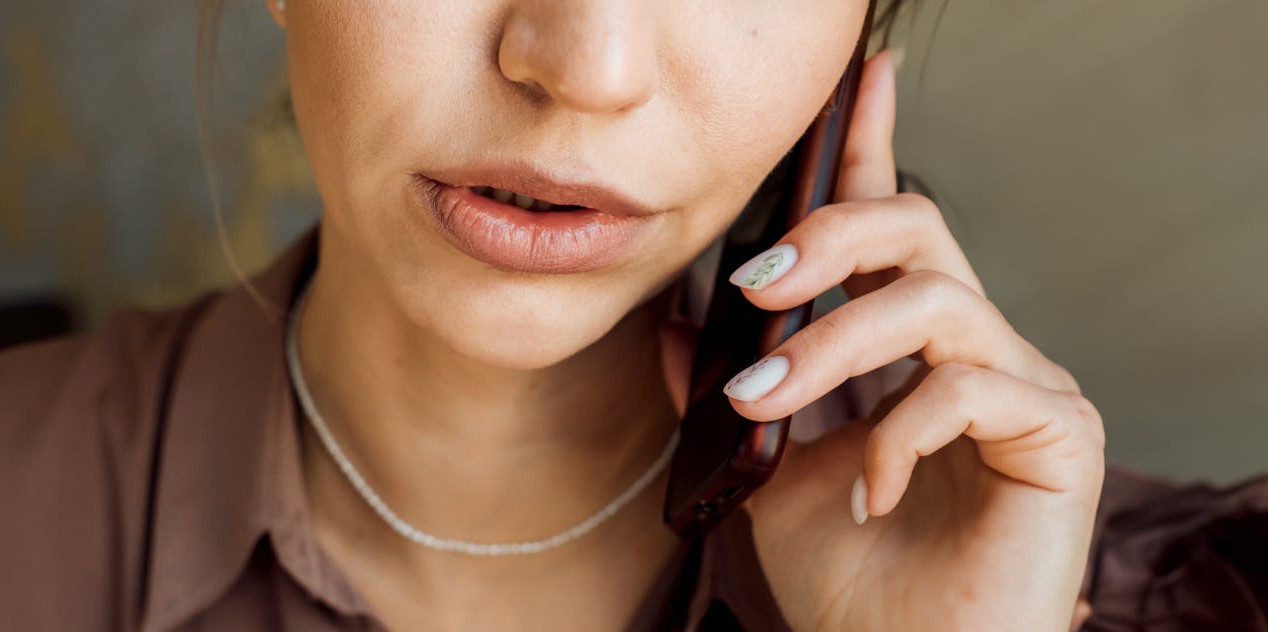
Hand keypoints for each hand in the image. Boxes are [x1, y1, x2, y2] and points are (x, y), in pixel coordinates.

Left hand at [658, 49, 1104, 630]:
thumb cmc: (852, 581)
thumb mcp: (767, 472)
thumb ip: (735, 392)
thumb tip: (681, 324)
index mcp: (910, 350)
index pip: (891, 230)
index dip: (872, 151)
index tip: (859, 82)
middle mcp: (974, 351)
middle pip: (920, 232)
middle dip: (829, 236)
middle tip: (757, 285)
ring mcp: (1024, 388)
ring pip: (936, 303)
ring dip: (832, 346)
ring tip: (767, 407)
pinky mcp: (1060, 435)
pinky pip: (971, 389)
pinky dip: (899, 437)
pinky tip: (867, 495)